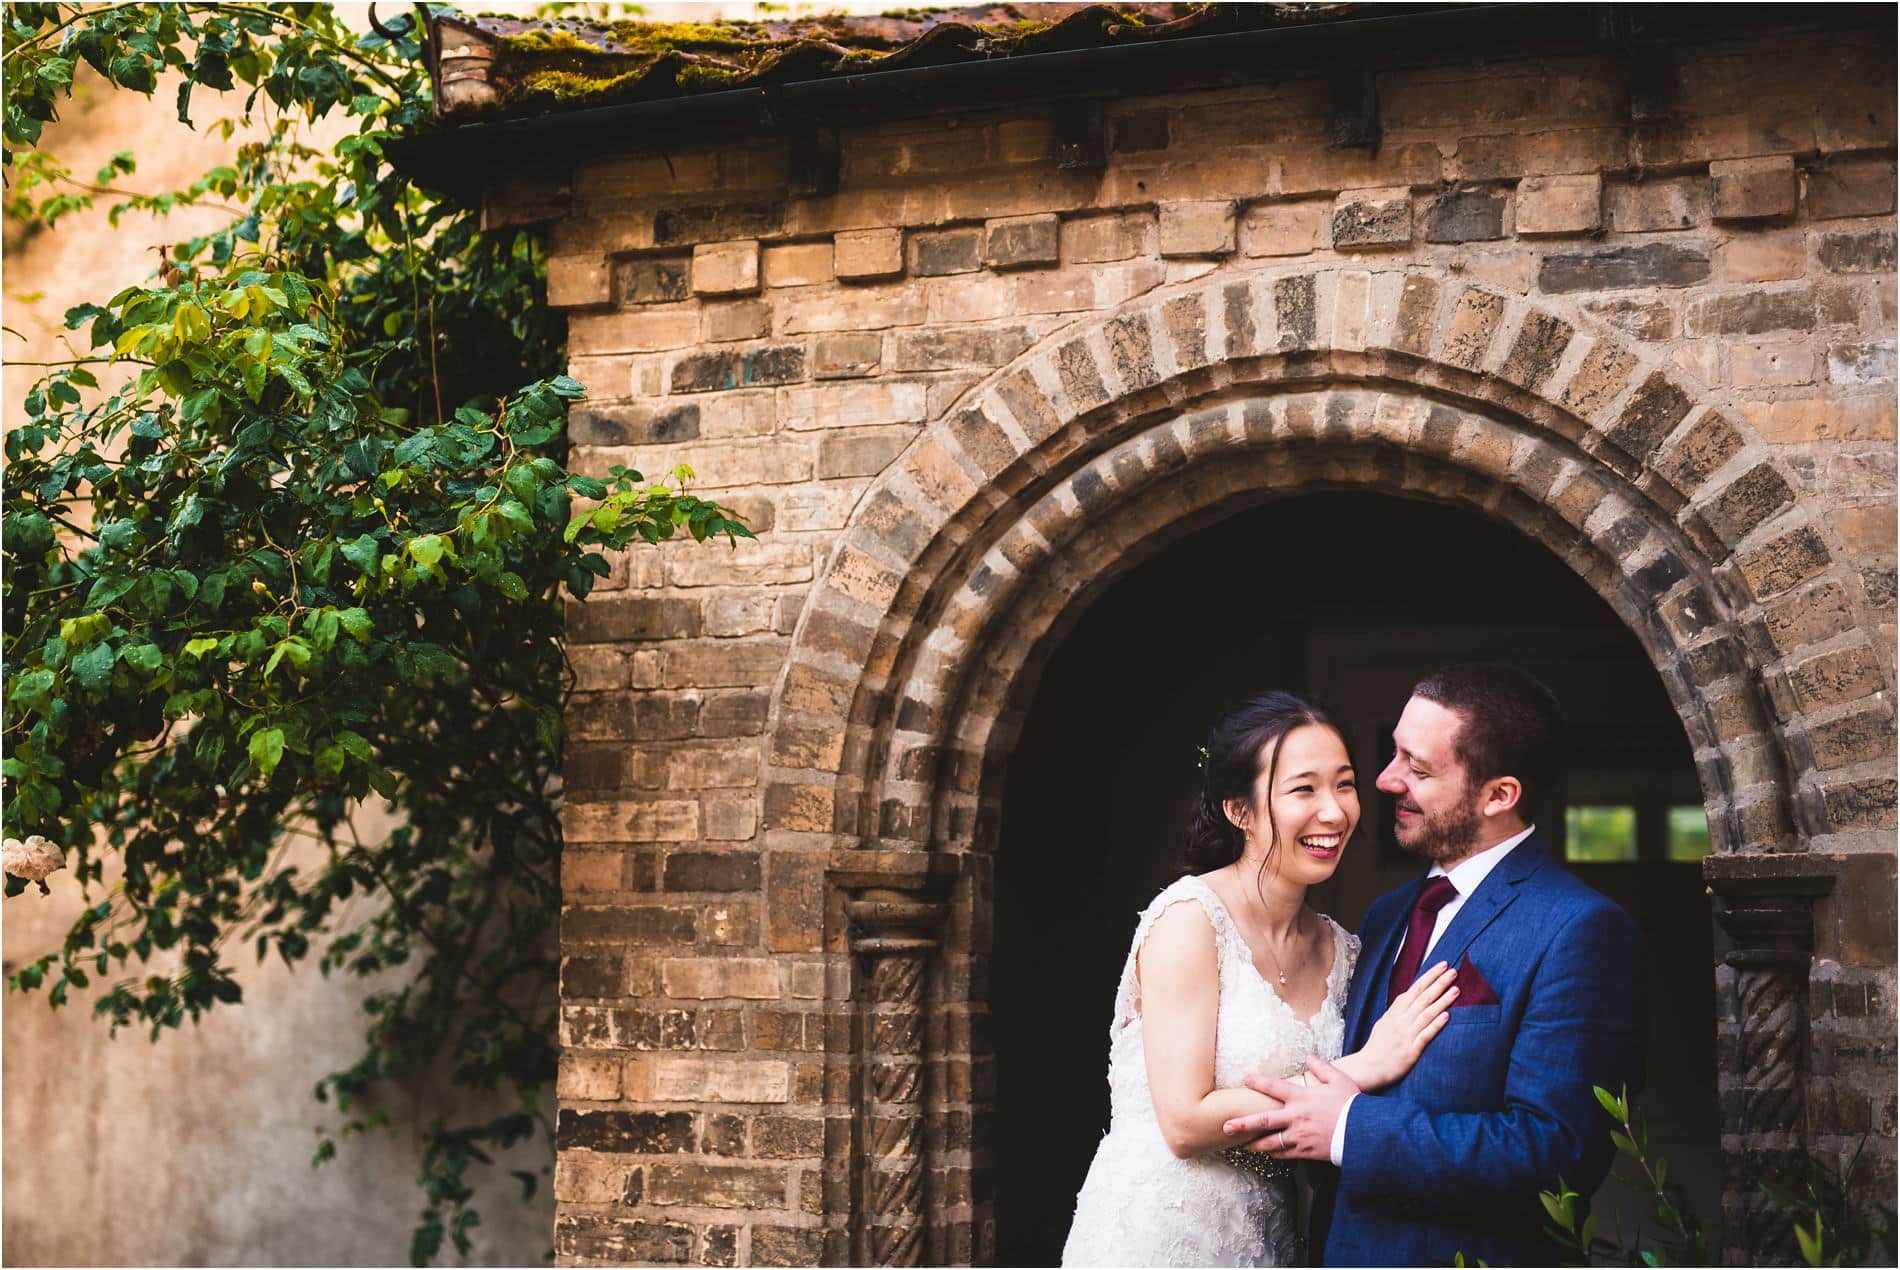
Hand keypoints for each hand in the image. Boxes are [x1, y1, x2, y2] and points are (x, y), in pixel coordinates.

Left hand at [1220, 1056, 1359, 1160]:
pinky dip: (1276, 1154)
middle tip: (1226, 1126)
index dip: (1258, 1082)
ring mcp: (1299, 1136)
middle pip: (1263, 1120)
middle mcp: (1296, 1117)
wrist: (1363, 1133)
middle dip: (1243, 1124)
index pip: (1274, 1087)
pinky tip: (1269, 1154)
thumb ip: (1322, 1068)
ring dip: (1256, 1144)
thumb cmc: (1352, 1105)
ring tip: (1243, 1145)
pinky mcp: (1306, 1151)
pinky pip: (1286, 1154)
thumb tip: (1309, 1057)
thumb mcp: (1339, 1080)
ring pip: (1271, 1142)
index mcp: (1301, 1098)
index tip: (1246, 1079)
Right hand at [1358, 961, 1457, 1087]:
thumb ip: (1396, 1009)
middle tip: (1453, 971)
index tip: (1442, 966)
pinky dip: (1436, 1024)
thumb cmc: (1377, 1046)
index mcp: (1395, 1012)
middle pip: (1423, 998)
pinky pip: (1426, 1035)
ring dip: (1442, 1000)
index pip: (1415, 989)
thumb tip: (1407, 996)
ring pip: (1427, 1013)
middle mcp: (1401, 1020)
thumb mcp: (1384, 1022)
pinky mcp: (1411, 1050)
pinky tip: (1447, 1015)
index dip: (1429, 976)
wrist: (1369, 1067)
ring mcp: (1406, 1034)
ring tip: (1456, 989)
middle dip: (1439, 983)